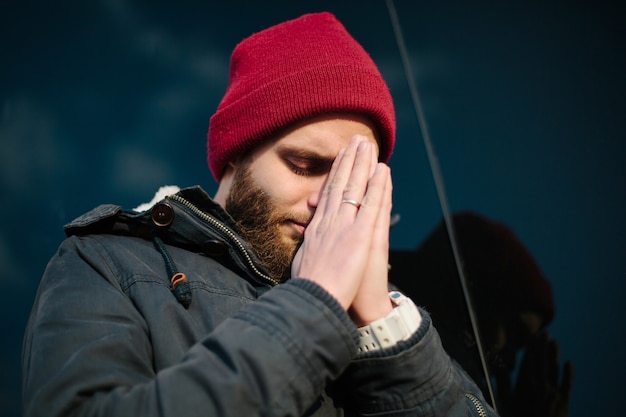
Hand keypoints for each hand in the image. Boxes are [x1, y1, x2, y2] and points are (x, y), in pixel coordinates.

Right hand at [291, 136, 388, 310]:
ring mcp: (345, 226)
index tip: (342, 158)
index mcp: (318, 229)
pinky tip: (383, 169)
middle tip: (356, 140)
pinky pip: (370, 205)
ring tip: (368, 145)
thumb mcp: (305, 263)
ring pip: (354, 188)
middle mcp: (329, 222)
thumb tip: (308, 242)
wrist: (313, 301)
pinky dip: (377, 186)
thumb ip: (309, 248)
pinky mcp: (360, 235)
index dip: (335, 174)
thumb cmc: (309, 289)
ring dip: (362, 164)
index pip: (328, 195)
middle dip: (348, 161)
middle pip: (340, 185)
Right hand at [508, 332, 573, 416]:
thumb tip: (498, 365)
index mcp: (526, 383)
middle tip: (544, 332)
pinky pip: (567, 383)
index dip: (531, 347)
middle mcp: (541, 384)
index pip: (529, 360)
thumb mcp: (504, 401)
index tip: (532, 335)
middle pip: (542, 360)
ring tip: (554, 341)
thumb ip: (501, 382)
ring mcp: (554, 392)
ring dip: (554, 354)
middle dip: (543, 346)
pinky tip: (569, 363)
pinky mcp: (564, 401)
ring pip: (555, 368)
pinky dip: (568, 372)